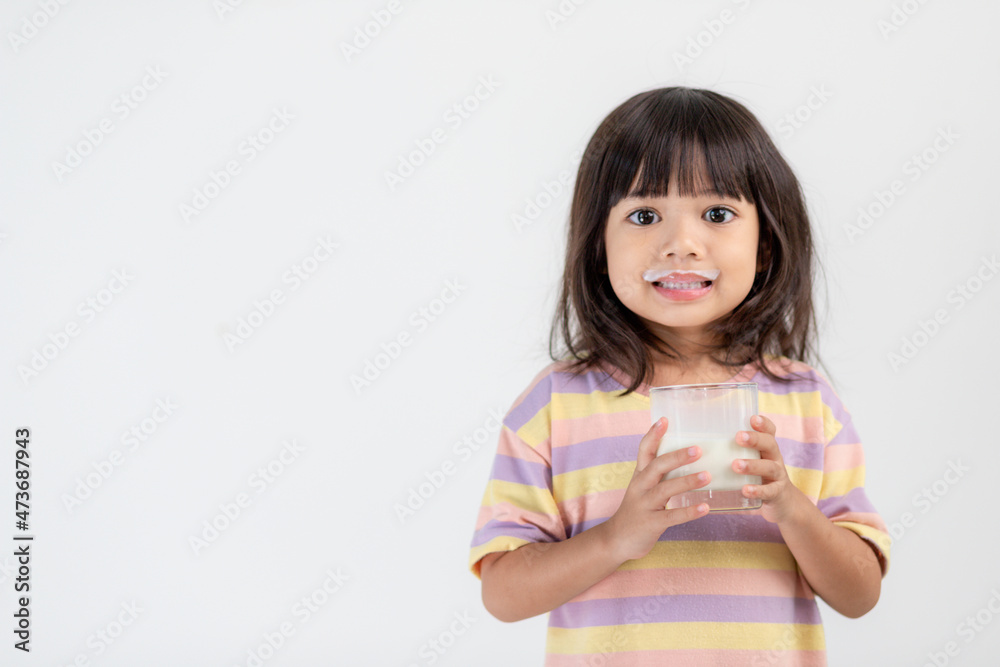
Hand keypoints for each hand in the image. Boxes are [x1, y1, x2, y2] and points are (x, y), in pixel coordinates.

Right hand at [602, 417, 710, 562]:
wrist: (616, 540)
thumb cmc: (636, 510)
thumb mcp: (642, 488)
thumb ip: (658, 474)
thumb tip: (685, 457)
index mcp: (639, 476)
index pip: (644, 450)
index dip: (653, 435)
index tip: (664, 419)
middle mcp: (640, 487)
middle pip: (657, 467)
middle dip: (677, 457)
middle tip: (698, 449)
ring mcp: (644, 505)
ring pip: (665, 490)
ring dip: (687, 482)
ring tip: (707, 476)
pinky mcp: (650, 524)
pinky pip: (671, 517)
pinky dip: (689, 512)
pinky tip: (705, 508)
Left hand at [733, 415, 801, 522]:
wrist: (782, 502)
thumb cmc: (758, 475)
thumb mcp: (752, 459)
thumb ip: (733, 449)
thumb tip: (698, 442)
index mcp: (767, 448)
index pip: (769, 431)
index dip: (763, 424)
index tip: (752, 418)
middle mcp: (774, 458)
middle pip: (770, 444)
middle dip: (755, 439)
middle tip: (739, 437)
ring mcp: (777, 476)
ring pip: (769, 467)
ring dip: (752, 465)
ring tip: (736, 465)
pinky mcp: (776, 493)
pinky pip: (768, 491)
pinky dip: (757, 490)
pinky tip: (745, 490)